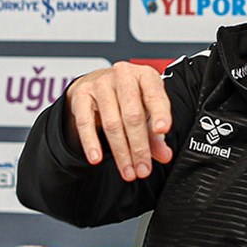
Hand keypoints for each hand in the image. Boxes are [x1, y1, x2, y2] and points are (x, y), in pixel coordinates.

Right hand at [65, 62, 172, 181]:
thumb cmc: (129, 98)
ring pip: (112, 123)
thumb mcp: (147, 112)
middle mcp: (123, 75)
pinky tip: (96, 158)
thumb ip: (156, 135)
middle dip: (139, 147)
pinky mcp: (81, 94)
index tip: (162, 130)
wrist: (99, 84)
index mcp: (146, 76)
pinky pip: (85, 122)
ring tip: (128, 171)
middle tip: (143, 169)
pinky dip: (91, 143)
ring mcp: (100, 84)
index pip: (155, 95)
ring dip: (121, 152)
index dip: (160, 113)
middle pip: (132, 115)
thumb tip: (165, 156)